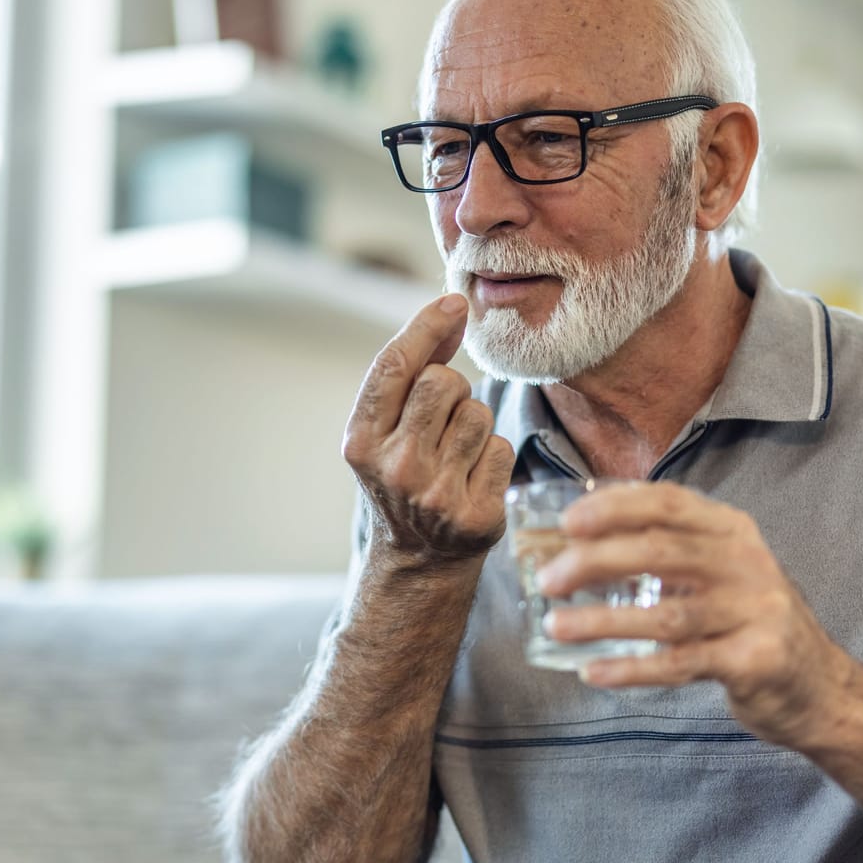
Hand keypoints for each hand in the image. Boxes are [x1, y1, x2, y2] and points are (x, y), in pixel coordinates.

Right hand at [343, 294, 516, 568]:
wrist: (416, 560)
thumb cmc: (403, 476)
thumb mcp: (386, 430)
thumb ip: (411, 373)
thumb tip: (452, 310)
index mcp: (360, 441)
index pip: (394, 367)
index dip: (426, 326)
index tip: (454, 303)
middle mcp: (394, 468)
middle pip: (443, 382)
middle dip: (451, 389)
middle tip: (441, 420)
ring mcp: (435, 495)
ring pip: (478, 414)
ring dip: (475, 425)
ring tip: (456, 454)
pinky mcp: (475, 515)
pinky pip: (502, 449)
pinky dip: (493, 457)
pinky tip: (473, 478)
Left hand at [537, 482, 858, 747]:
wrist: (820, 688)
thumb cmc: (749, 623)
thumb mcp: (719, 574)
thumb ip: (667, 554)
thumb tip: (577, 547)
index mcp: (732, 531)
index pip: (669, 503)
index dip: (615, 506)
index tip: (568, 521)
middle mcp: (746, 563)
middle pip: (660, 552)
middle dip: (595, 562)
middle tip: (548, 580)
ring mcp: (755, 612)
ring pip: (666, 614)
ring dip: (603, 621)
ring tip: (556, 626)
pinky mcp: (755, 661)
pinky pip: (682, 663)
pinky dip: (633, 668)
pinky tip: (594, 673)